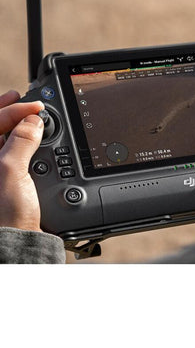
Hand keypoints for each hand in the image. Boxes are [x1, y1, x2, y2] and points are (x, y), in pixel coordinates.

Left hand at [0, 90, 44, 231]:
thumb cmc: (4, 216)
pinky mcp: (7, 182)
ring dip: (20, 128)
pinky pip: (15, 155)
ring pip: (5, 141)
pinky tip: (38, 142)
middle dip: (11, 113)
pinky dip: (27, 145)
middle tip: (27, 102)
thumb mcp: (11, 172)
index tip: (35, 106)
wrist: (16, 245)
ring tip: (35, 119)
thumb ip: (21, 141)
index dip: (11, 109)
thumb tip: (33, 122)